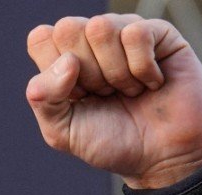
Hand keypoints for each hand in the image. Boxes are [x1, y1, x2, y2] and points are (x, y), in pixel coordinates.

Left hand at [25, 15, 201, 189]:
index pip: (40, 37)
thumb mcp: (62, 131)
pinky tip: (152, 83)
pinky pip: (136, 34)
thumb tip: (67, 61)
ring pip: (100, 28)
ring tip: (130, 91)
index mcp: (65, 58)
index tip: (78, 96)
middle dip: (86, 72)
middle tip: (105, 94)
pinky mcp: (159, 32)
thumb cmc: (112, 143)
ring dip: (115, 72)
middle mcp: (93, 39)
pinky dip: (142, 68)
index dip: (54, 70)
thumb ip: (43, 98)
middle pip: (68, 28)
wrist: (161, 159)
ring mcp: (125, 32)